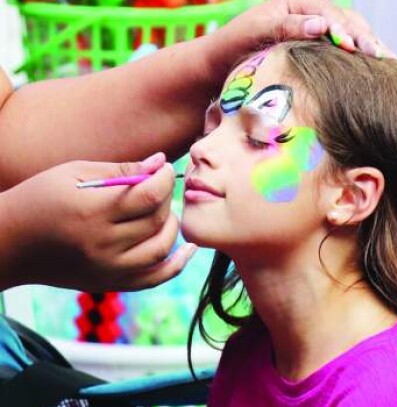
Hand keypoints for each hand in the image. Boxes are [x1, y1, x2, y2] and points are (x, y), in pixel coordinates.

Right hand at [0, 152, 195, 291]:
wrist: (10, 243)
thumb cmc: (41, 198)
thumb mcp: (73, 172)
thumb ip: (121, 170)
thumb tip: (160, 162)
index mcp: (91, 211)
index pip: (148, 194)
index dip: (164, 178)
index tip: (164, 168)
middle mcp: (102, 244)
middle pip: (157, 220)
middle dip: (167, 198)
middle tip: (159, 186)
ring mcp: (107, 268)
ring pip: (161, 248)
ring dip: (172, 226)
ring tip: (164, 211)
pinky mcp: (109, 282)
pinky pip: (153, 278)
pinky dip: (176, 264)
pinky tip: (188, 248)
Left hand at [207, 0, 395, 77]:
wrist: (222, 62)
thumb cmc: (236, 43)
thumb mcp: (259, 30)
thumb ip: (288, 25)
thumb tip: (322, 25)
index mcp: (298, 3)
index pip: (329, 13)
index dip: (343, 29)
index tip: (352, 46)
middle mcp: (311, 15)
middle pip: (348, 21)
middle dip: (366, 38)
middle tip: (382, 57)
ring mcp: (316, 33)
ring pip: (350, 35)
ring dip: (368, 49)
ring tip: (389, 63)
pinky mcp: (317, 52)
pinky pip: (342, 53)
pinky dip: (358, 61)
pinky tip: (374, 72)